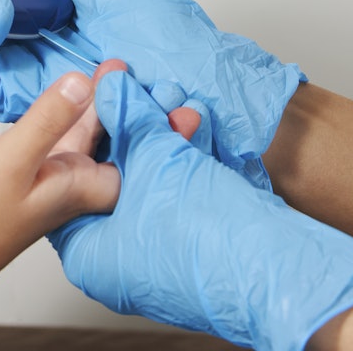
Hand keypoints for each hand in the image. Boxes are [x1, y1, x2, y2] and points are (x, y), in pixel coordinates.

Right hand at [0, 70, 119, 290]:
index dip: (141, 108)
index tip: (131, 68)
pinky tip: (66, 99)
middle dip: (125, 103)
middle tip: (122, 63)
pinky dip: (71, 116)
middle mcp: (77, 184)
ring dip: (98, 106)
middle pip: (114, 139)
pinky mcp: (35, 175)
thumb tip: (83, 82)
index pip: (132, 145)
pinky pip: (65, 138)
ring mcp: (55, 180)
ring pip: (89, 137)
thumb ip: (48, 120)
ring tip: (105, 69)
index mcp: (85, 184)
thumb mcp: (13, 160)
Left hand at [48, 69, 352, 350]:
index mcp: (88, 254)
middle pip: (105, 174)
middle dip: (126, 122)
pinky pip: (167, 190)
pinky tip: (192, 123)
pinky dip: (177, 156)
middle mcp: (112, 261)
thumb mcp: (158, 161)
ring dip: (159, 132)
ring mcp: (148, 255)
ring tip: (174, 96)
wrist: (286, 271)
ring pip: (141, 178)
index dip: (81, 124)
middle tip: (129, 80)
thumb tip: (109, 86)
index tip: (92, 87)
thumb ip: (127, 118)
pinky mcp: (184, 243)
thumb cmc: (216, 236)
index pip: (66, 177)